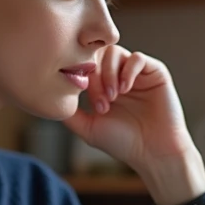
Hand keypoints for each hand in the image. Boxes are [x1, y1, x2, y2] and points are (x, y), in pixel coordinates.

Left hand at [62, 46, 193, 173]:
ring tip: (114, 97)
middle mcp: (119, 76)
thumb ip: (70, 113)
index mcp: (103, 86)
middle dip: (96, 75)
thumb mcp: (88, 128)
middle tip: (102, 102)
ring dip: (110, 73)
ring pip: (115, 52)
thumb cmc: (124, 143)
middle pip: (97, 54)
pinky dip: (128, 70)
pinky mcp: (156, 72)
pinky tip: (126, 89)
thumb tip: (48, 99)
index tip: (92, 104)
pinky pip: (137, 58)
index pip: (85, 65)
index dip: (84, 79)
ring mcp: (137, 73)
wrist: (155, 152)